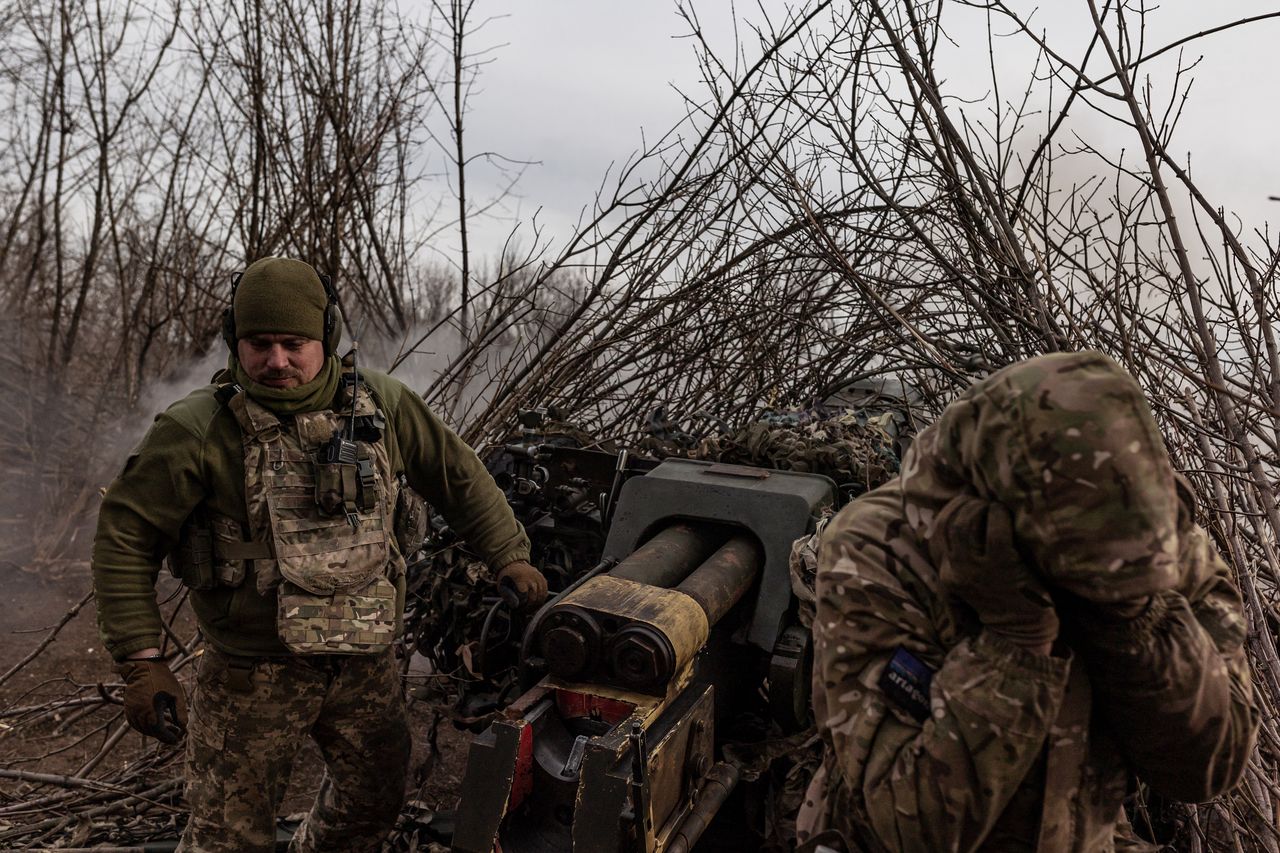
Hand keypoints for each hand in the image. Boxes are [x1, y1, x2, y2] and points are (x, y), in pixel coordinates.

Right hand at [116, 658, 187, 743]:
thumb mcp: (176, 695)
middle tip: (175, 733)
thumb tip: (184, 728)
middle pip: (151, 732)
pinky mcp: (128, 709)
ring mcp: (132, 711)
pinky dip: (144, 727)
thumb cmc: (163, 680)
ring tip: (166, 729)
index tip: (177, 740)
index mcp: (152, 710)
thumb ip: (180, 713)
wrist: (143, 667)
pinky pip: (135, 724)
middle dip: (163, 735)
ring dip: (153, 732)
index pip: (160, 732)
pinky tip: (153, 724)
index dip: (169, 737)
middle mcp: (140, 713)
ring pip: (142, 729)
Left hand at [497, 560, 547, 605]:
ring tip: (528, 608)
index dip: (521, 605)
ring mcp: (539, 578)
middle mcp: (532, 577)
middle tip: (522, 611)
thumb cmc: (507, 576)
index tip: (517, 609)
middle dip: (528, 607)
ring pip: (541, 597)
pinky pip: (545, 593)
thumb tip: (516, 606)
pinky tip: (534, 603)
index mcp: (521, 578)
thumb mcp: (502, 586)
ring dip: (534, 605)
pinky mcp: (543, 579)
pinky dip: (540, 600)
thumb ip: (508, 597)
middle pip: (533, 598)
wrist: (514, 564)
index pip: (524, 596)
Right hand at [929, 495, 1058, 654]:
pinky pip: (995, 531)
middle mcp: (956, 570)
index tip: (969, 499)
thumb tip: (968, 512)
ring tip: (993, 505)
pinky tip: (1005, 513)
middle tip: (983, 501)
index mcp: (948, 573)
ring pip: (965, 524)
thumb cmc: (1005, 601)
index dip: (952, 507)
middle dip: (966, 504)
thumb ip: (966, 555)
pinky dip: (998, 515)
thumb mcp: (974, 581)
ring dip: (980, 507)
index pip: (938, 530)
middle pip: (949, 523)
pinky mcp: (1001, 566)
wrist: (1023, 632)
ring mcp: (977, 569)